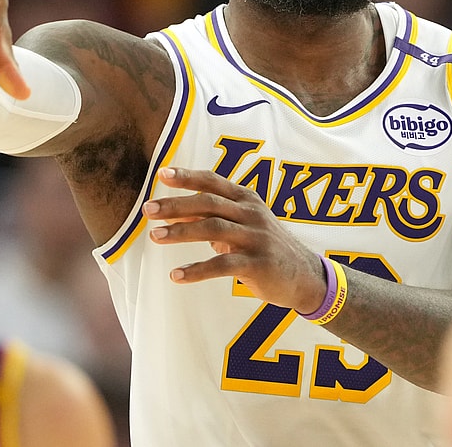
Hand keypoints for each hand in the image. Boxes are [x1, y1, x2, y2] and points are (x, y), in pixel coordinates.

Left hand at [142, 167, 326, 313]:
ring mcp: (256, 238)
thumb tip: (175, 211)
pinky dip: (197, 270)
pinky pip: (222, 264)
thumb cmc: (265, 247)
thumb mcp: (241, 226)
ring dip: (181, 232)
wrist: (304, 276)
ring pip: (213, 229)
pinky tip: (176, 276)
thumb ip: (211, 217)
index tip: (161, 174)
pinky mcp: (258, 264)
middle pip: (208, 203)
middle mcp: (251, 213)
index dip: (187, 176)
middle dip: (175, 204)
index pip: (212, 182)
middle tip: (147, 210)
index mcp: (246, 199)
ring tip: (155, 236)